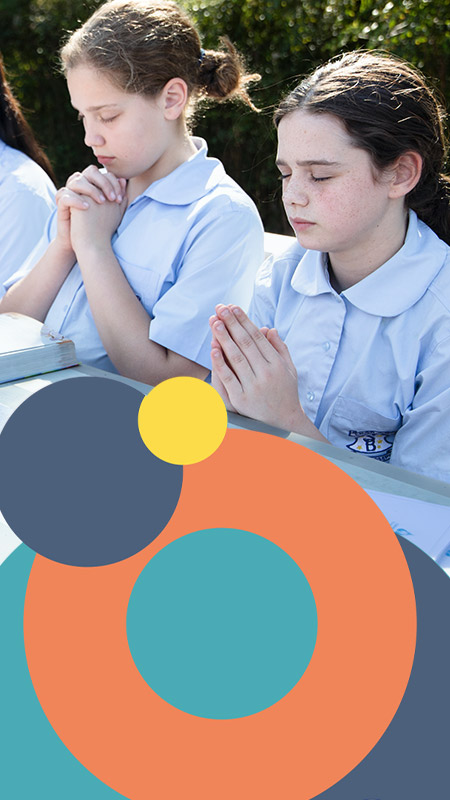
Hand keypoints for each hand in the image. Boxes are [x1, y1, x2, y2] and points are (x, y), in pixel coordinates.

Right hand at [54, 166, 126, 254]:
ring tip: (101, 202)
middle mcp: (80, 186)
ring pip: (76, 180)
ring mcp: (69, 193)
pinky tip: (87, 207)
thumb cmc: (98, 226)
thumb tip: (123, 181)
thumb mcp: (110, 211)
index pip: (102, 173)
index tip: (120, 199)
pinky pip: (65, 195)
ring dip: (91, 189)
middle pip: (90, 171)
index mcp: (92, 185)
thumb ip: (116, 196)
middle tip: (112, 198)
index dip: (112, 182)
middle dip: (103, 182)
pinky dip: (76, 200)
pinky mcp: (61, 204)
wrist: (85, 244)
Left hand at [209, 304, 304, 430]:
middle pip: (245, 343)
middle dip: (231, 323)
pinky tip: (213, 349)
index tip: (233, 307)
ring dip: (224, 338)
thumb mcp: (289, 369)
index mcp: (277, 363)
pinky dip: (220, 364)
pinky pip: (229, 378)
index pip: (257, 337)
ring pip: (236, 358)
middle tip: (220, 308)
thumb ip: (280, 348)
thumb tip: (268, 329)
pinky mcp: (242, 400)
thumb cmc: (286, 393)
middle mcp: (266, 373)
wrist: (284, 424)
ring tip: (215, 322)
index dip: (244, 321)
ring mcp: (253, 387)